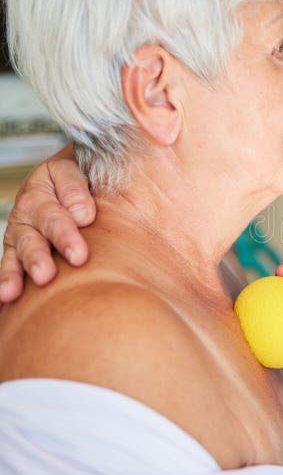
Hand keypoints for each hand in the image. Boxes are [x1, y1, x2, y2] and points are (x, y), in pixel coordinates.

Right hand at [0, 145, 95, 303]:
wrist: (72, 174)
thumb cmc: (83, 173)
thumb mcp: (76, 170)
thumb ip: (75, 189)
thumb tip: (82, 216)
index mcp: (41, 191)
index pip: (53, 215)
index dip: (64, 235)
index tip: (79, 256)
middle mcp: (26, 214)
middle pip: (31, 239)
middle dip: (38, 259)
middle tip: (46, 276)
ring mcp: (20, 235)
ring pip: (15, 256)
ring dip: (13, 275)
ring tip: (12, 294)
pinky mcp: (18, 252)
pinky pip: (9, 268)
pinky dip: (6, 283)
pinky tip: (5, 304)